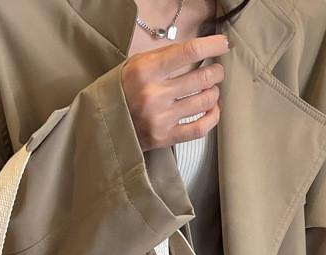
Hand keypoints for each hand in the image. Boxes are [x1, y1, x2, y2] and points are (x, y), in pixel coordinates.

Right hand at [122, 34, 229, 151]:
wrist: (102, 124)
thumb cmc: (123, 91)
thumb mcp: (136, 65)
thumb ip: (165, 57)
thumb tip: (198, 51)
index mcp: (146, 71)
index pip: (189, 52)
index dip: (213, 46)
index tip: (223, 45)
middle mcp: (154, 94)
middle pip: (202, 77)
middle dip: (216, 72)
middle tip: (215, 71)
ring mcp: (160, 118)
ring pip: (205, 101)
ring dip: (214, 92)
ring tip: (210, 90)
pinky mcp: (165, 137)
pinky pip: (200, 128)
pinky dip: (213, 117)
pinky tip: (213, 109)